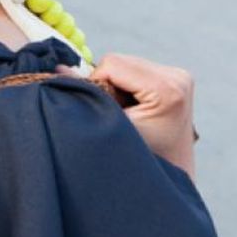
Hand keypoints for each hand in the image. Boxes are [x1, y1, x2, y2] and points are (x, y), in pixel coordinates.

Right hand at [89, 53, 196, 177]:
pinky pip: (136, 69)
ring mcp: (180, 76)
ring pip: (126, 63)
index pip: (113, 64)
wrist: (170, 176)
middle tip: (114, 116)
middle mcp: (178, 77)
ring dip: (117, 85)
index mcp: (167, 88)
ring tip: (126, 114)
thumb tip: (57, 67)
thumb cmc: (140, 159)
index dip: (97, 85)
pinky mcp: (177, 78)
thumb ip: (85, 95)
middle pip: (120, 61)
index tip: (102, 113)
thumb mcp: (109, 127)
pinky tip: (134, 108)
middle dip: (108, 85)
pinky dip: (127, 85)